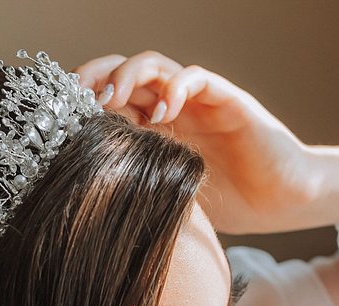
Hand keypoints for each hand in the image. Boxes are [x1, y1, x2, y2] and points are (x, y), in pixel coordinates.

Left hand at [72, 51, 321, 234]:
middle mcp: (171, 108)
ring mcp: (198, 101)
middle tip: (74, 96)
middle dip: (94, 77)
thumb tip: (81, 205)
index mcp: (152, 130)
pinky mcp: (227, 100)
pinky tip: (163, 111)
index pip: (109, 101)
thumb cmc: (229, 203)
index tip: (57, 117)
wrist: (281, 202)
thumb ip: (135, 187)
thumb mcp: (167, 197)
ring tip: (112, 98)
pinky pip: (197, 78)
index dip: (82, 102)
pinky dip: (176, 87)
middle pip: (124, 73)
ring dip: (128, 75)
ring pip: (156, 66)